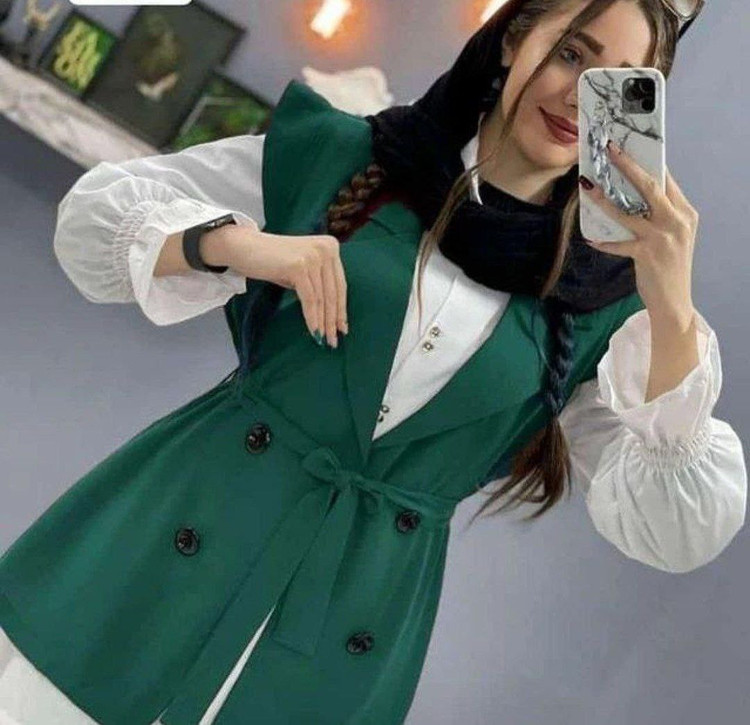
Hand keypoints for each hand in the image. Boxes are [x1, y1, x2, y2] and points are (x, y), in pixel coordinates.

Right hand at [226, 226, 347, 347]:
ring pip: (322, 298)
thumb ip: (318, 283)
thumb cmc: (272, 262)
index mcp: (331, 247)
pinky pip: (310, 299)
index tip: (343, 328)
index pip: (340, 284)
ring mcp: (313, 256)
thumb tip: (332, 315)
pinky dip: (312, 318)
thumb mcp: (303, 270)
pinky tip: (313, 332)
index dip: (341, 309)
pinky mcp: (299, 266)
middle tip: (334, 340)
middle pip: (334, 292)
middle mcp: (326, 249)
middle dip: (334, 320)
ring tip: (324, 340)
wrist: (243, 247)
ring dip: (323, 323)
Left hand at [579, 140, 698, 325]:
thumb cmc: (669, 266)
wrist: (674, 301)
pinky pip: (618, 243)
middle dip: (628, 165)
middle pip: (650, 186)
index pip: (667, 180)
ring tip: (587, 187)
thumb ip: (660, 216)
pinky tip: (590, 237)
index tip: (628, 147)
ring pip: (628, 212)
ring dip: (604, 199)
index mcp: (685, 213)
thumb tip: (633, 195)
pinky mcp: (647, 255)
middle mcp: (677, 221)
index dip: (647, 161)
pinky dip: (603, 241)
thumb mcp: (673, 236)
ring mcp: (662, 238)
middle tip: (609, 150)